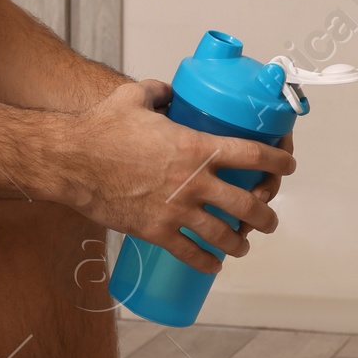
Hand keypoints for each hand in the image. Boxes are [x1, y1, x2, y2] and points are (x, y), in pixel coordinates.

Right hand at [55, 79, 295, 272]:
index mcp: (196, 147)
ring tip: (243, 245)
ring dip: (240, 243)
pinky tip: (214, 265)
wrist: (71, 161)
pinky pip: (191, 253)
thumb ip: (159, 92)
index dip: (278, 161)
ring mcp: (177, 210)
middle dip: (265, 215)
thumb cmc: (101, 127)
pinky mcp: (156, 232)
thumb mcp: (135, 97)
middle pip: (247, 205)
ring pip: (224, 235)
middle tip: (268, 218)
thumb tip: (170, 91)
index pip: (253, 155)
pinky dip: (207, 263)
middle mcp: (194, 182)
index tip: (287, 165)